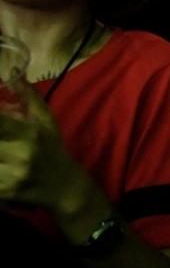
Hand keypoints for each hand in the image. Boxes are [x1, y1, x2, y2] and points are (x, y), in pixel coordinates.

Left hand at [0, 79, 92, 213]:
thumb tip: (14, 74)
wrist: (66, 189)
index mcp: (30, 133)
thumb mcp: (47, 123)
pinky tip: (1, 167)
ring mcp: (11, 176)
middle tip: (1, 140)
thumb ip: (29, 98)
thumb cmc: (53, 150)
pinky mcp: (4, 193)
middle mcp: (21, 154)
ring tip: (1, 153)